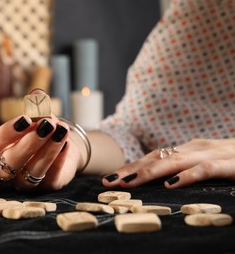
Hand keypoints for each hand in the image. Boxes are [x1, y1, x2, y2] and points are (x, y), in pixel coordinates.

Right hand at [0, 114, 80, 190]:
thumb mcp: (37, 116)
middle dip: (27, 144)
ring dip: (48, 150)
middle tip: (45, 126)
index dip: (6, 133)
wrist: (61, 146)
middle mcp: (5, 169)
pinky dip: (59, 159)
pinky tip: (66, 143)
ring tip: (61, 131)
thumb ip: (35, 106)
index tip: (25, 119)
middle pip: (8, 163)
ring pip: (32, 171)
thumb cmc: (40, 129)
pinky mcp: (46, 187)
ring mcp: (25, 181)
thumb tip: (38, 94)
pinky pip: (51, 177)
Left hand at [102, 139, 234, 188]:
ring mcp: (211, 154)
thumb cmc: (233, 160)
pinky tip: (171, 184)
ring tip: (127, 182)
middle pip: (156, 158)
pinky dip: (187, 176)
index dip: (131, 167)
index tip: (110, 178)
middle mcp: (195, 148)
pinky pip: (205, 169)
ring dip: (148, 172)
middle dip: (131, 169)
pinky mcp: (229, 163)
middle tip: (109, 181)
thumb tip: (160, 181)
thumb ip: (185, 168)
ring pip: (174, 161)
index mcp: (188, 149)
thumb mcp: (205, 163)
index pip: (153, 157)